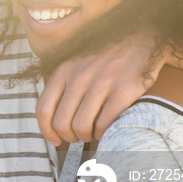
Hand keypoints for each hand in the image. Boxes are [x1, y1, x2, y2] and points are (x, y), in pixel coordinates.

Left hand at [36, 31, 165, 144]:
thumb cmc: (105, 62)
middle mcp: (79, 77)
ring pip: (81, 127)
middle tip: (79, 136)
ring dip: (86, 137)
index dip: (46, 131)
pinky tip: (107, 129)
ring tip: (93, 132)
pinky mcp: (122, 92)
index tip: (56, 140)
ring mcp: (100, 84)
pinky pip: (104, 125)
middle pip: (61, 123)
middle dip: (69, 136)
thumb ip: (63, 89)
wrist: (139, 41)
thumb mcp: (76, 67)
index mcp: (63, 71)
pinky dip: (103, 134)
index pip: (43, 109)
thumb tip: (53, 124)